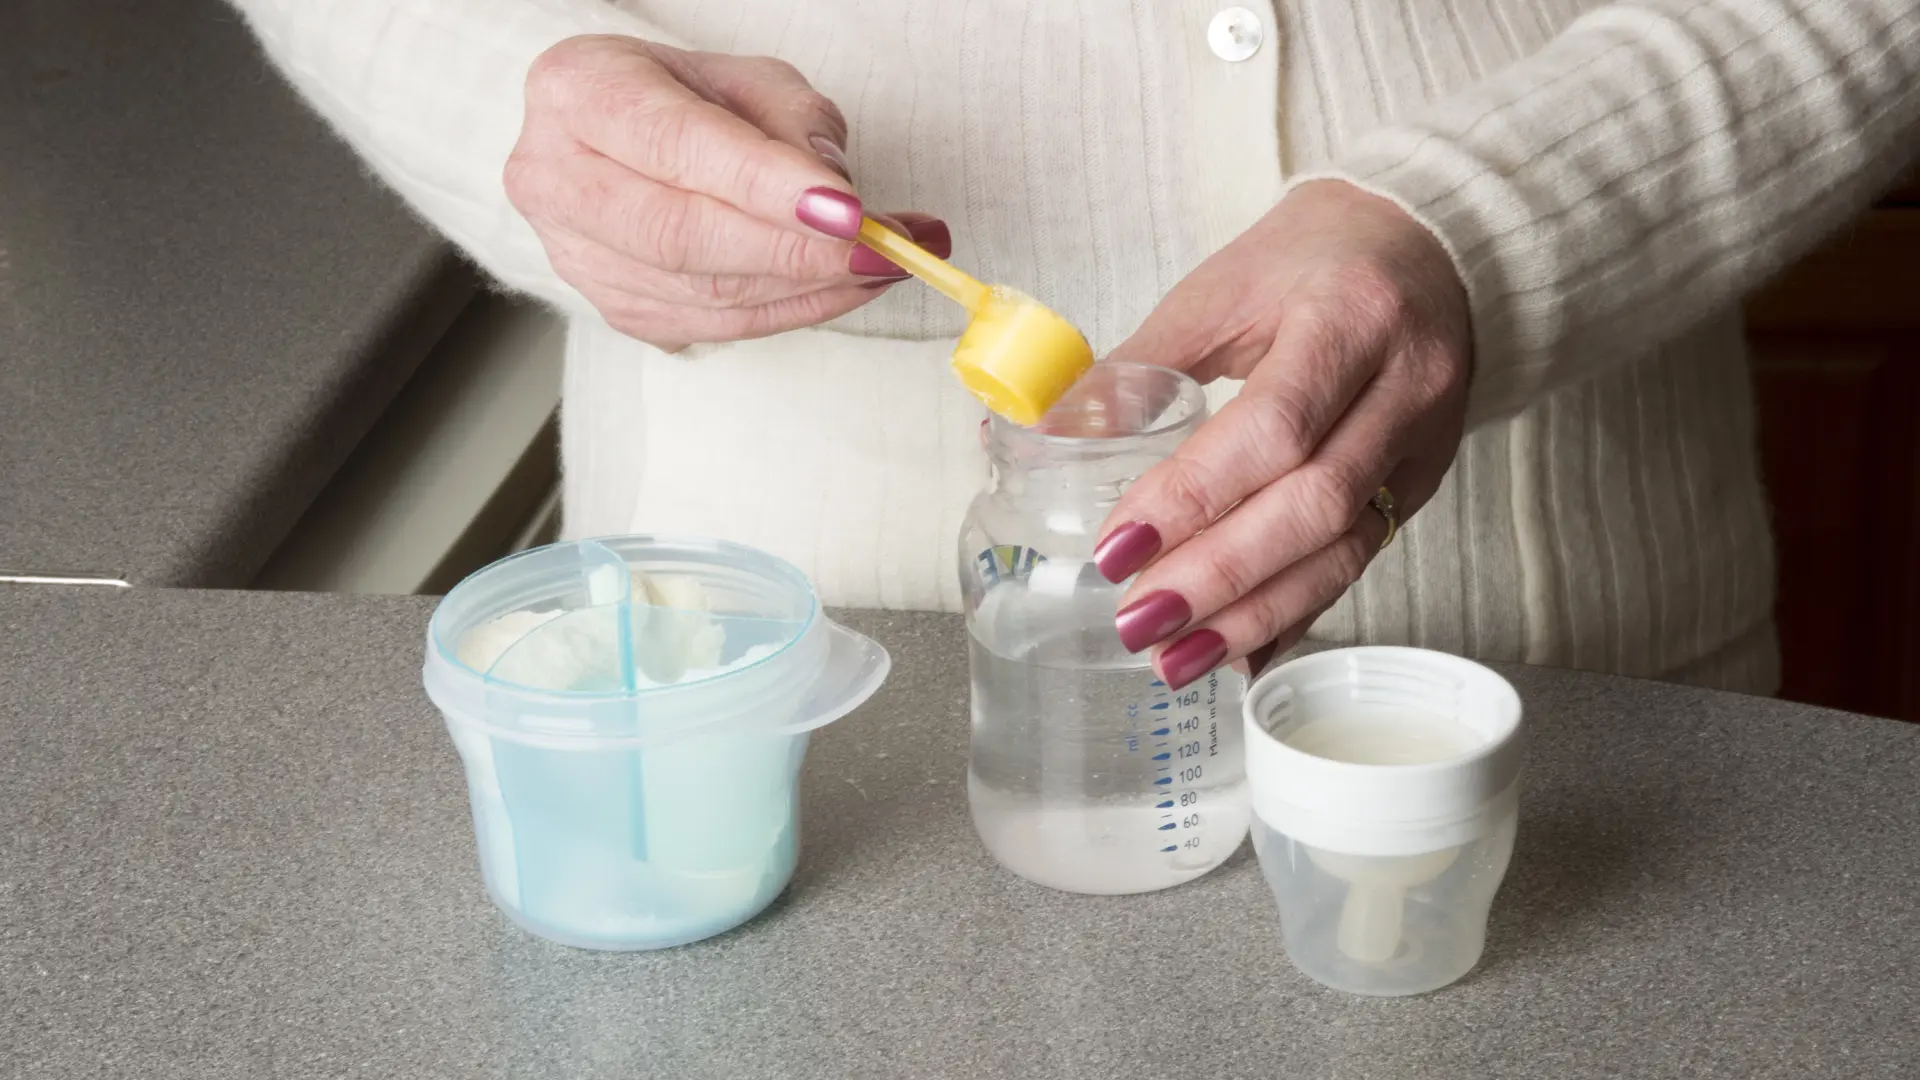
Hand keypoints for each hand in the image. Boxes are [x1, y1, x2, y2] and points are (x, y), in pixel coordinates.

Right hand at [505, 36, 948, 348]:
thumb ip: (792, 119)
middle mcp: (556, 177)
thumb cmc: (683, 98)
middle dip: (796, 251)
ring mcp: (577, 254)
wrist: (620, 139)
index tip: (845, 211)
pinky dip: (789, 311)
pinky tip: (842, 288)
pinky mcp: (614, 307)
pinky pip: (714, 324)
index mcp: (579, 92)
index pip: (677, 147)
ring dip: (809, 287)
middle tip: (881, 250)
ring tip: (885, 263)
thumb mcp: (744, 77)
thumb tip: (833, 188)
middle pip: (683, 235)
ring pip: (704, 291)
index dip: (764, 185)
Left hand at [1092, 180, 1471, 688]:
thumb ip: (1137, 367)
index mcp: (1348, 316)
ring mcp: (1425, 439)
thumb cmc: (1315, 259)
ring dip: (1254, 614)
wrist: (1432, 245)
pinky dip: (1294, 611)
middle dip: (1218, 575)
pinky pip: (1361, 560)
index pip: (1271, 428)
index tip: (1115, 547)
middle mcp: (1405, 383)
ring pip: (1345, 549)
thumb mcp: (1221, 289)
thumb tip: (1045, 435)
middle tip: (1137, 620)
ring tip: (1176, 659)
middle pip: (1313, 504)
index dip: (1191, 498)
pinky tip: (1239, 652)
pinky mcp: (1426, 480)